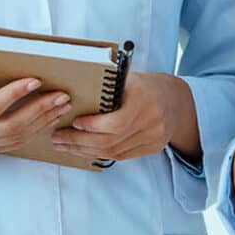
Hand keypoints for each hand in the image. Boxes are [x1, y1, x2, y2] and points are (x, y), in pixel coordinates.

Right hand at [0, 77, 72, 156]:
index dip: (14, 95)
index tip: (34, 80)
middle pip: (12, 124)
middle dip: (40, 109)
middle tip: (61, 95)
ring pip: (17, 136)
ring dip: (42, 121)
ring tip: (61, 106)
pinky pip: (13, 143)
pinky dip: (33, 132)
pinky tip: (47, 121)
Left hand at [50, 71, 194, 163]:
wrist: (176, 101)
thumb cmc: (146, 86)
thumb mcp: (129, 78)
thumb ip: (107, 84)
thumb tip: (74, 91)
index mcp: (145, 100)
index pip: (116, 122)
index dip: (93, 126)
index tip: (75, 122)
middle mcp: (151, 122)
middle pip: (111, 140)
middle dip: (80, 141)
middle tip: (58, 138)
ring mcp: (153, 139)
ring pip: (113, 151)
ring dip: (84, 150)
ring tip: (64, 145)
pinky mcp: (151, 149)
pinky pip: (120, 156)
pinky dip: (98, 154)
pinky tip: (82, 150)